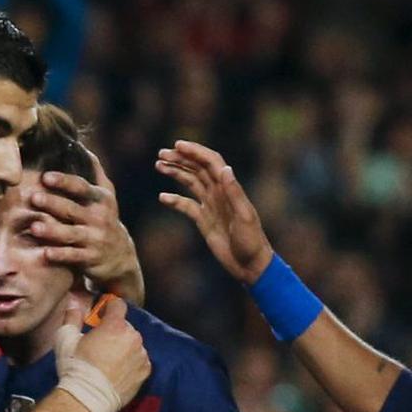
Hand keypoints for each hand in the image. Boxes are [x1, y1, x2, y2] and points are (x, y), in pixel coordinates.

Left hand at [29, 152, 144, 304]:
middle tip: (33, 197)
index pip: (81, 188)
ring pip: (71, 234)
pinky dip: (60, 255)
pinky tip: (45, 253)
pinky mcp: (91, 259)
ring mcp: (95, 239)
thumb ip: (95, 172)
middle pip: (73, 209)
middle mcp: (99, 218)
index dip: (64, 182)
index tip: (46, 176)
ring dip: (53, 231)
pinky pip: (74, 256)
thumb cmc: (105, 219)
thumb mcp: (106, 195)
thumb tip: (80, 145)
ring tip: (33, 227)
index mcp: (100, 200)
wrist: (121, 257)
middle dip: (53, 203)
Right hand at [67, 296, 150, 405]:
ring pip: (134, 344)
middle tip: (101, 344)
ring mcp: (141, 355)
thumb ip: (72, 317)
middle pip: (126, 326)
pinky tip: (118, 370)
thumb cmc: (75, 367)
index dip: (109, 306)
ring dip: (124, 347)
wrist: (86, 398)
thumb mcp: (65, 339)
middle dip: (115, 331)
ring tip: (110, 360)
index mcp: (115, 326)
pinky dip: (131, 362)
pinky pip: (140, 360)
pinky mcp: (145, 371)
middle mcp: (133, 337)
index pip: (118, 304)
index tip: (102, 314)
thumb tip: (74, 304)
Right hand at [156, 141, 273, 284]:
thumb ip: (234, 192)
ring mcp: (211, 206)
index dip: (195, 151)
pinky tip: (162, 198)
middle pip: (197, 169)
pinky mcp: (204, 220)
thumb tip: (225, 169)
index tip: (177, 145)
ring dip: (176, 172)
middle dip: (180, 159)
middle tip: (161, 154)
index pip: (210, 162)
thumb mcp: (244, 216)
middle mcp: (219, 193)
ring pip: (190, 182)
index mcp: (228, 188)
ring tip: (159, 165)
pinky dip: (174, 201)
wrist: (250, 265)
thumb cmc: (252, 241)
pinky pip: (186, 206)